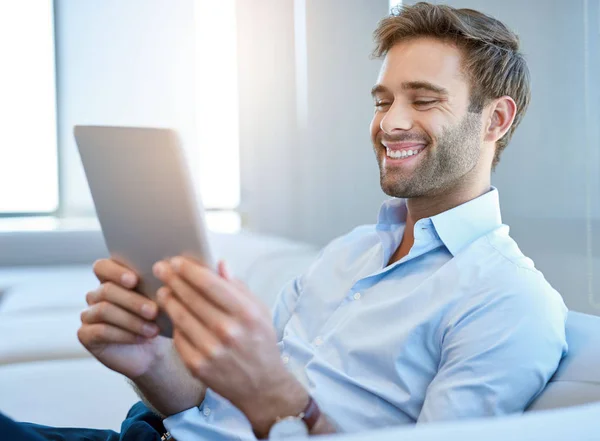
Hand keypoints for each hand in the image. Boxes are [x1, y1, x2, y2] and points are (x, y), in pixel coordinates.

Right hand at [78, 258, 168, 379]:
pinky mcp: (85, 335)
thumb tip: (164, 269)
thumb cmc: (161, 320)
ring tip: (154, 330)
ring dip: (132, 320)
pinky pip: (100, 331)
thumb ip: (157, 283)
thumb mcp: (162, 300)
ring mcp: (88, 315)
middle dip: (133, 301)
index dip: (115, 272)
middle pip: (107, 290)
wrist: (157, 352)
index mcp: (112, 278)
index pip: (102, 267)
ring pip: (104, 310)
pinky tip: (142, 338)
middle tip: (153, 311)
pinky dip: (124, 335)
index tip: (134, 280)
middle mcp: (96, 294)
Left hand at [153, 257, 308, 436]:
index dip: (189, 270)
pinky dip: (173, 325)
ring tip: (162, 290)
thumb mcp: (260, 311)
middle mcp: (228, 331)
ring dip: (168, 300)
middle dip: (173, 280)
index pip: (210, 284)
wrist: (262, 387)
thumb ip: (239, 287)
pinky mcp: (198, 366)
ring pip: (180, 317)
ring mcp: (211, 350)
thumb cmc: (261, 343)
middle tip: (161, 268)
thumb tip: (219, 265)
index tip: (177, 261)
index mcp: (246, 313)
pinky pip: (179, 339)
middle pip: (191, 298)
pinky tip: (171, 315)